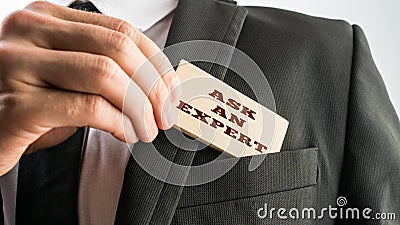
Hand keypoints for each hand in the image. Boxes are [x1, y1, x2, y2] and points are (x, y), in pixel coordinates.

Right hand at [0, 1, 180, 174]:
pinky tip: (124, 133)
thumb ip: (103, 67)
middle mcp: (29, 32)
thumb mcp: (66, 75)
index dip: (156, 63)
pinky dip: (118, 122)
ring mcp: (17, 64)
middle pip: (118, 48)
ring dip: (139, 107)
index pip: (121, 30)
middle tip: (164, 113)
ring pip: (105, 74)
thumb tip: (157, 83)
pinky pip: (87, 108)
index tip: (172, 90)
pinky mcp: (16, 105)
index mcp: (46, 19)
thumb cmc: (27, 104)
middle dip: (153, 86)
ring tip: (147, 127)